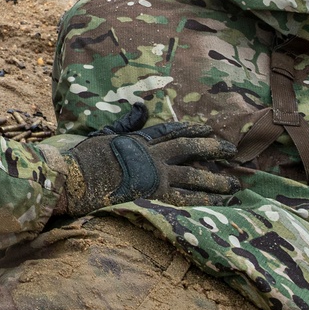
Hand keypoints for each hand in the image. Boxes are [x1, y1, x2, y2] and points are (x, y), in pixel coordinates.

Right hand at [58, 120, 239, 216]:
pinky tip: (220, 203)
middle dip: (212, 149)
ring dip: (215, 179)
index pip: (171, 131)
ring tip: (233, 183)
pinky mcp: (154, 195)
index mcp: (140, 140)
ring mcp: (155, 175)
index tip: (209, 130)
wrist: (75, 178)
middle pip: (189, 149)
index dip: (192, 130)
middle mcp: (152, 155)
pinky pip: (185, 198)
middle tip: (231, 150)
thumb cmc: (84, 158)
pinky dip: (204, 200)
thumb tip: (141, 106)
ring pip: (193, 176)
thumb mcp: (106, 134)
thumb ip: (127, 123)